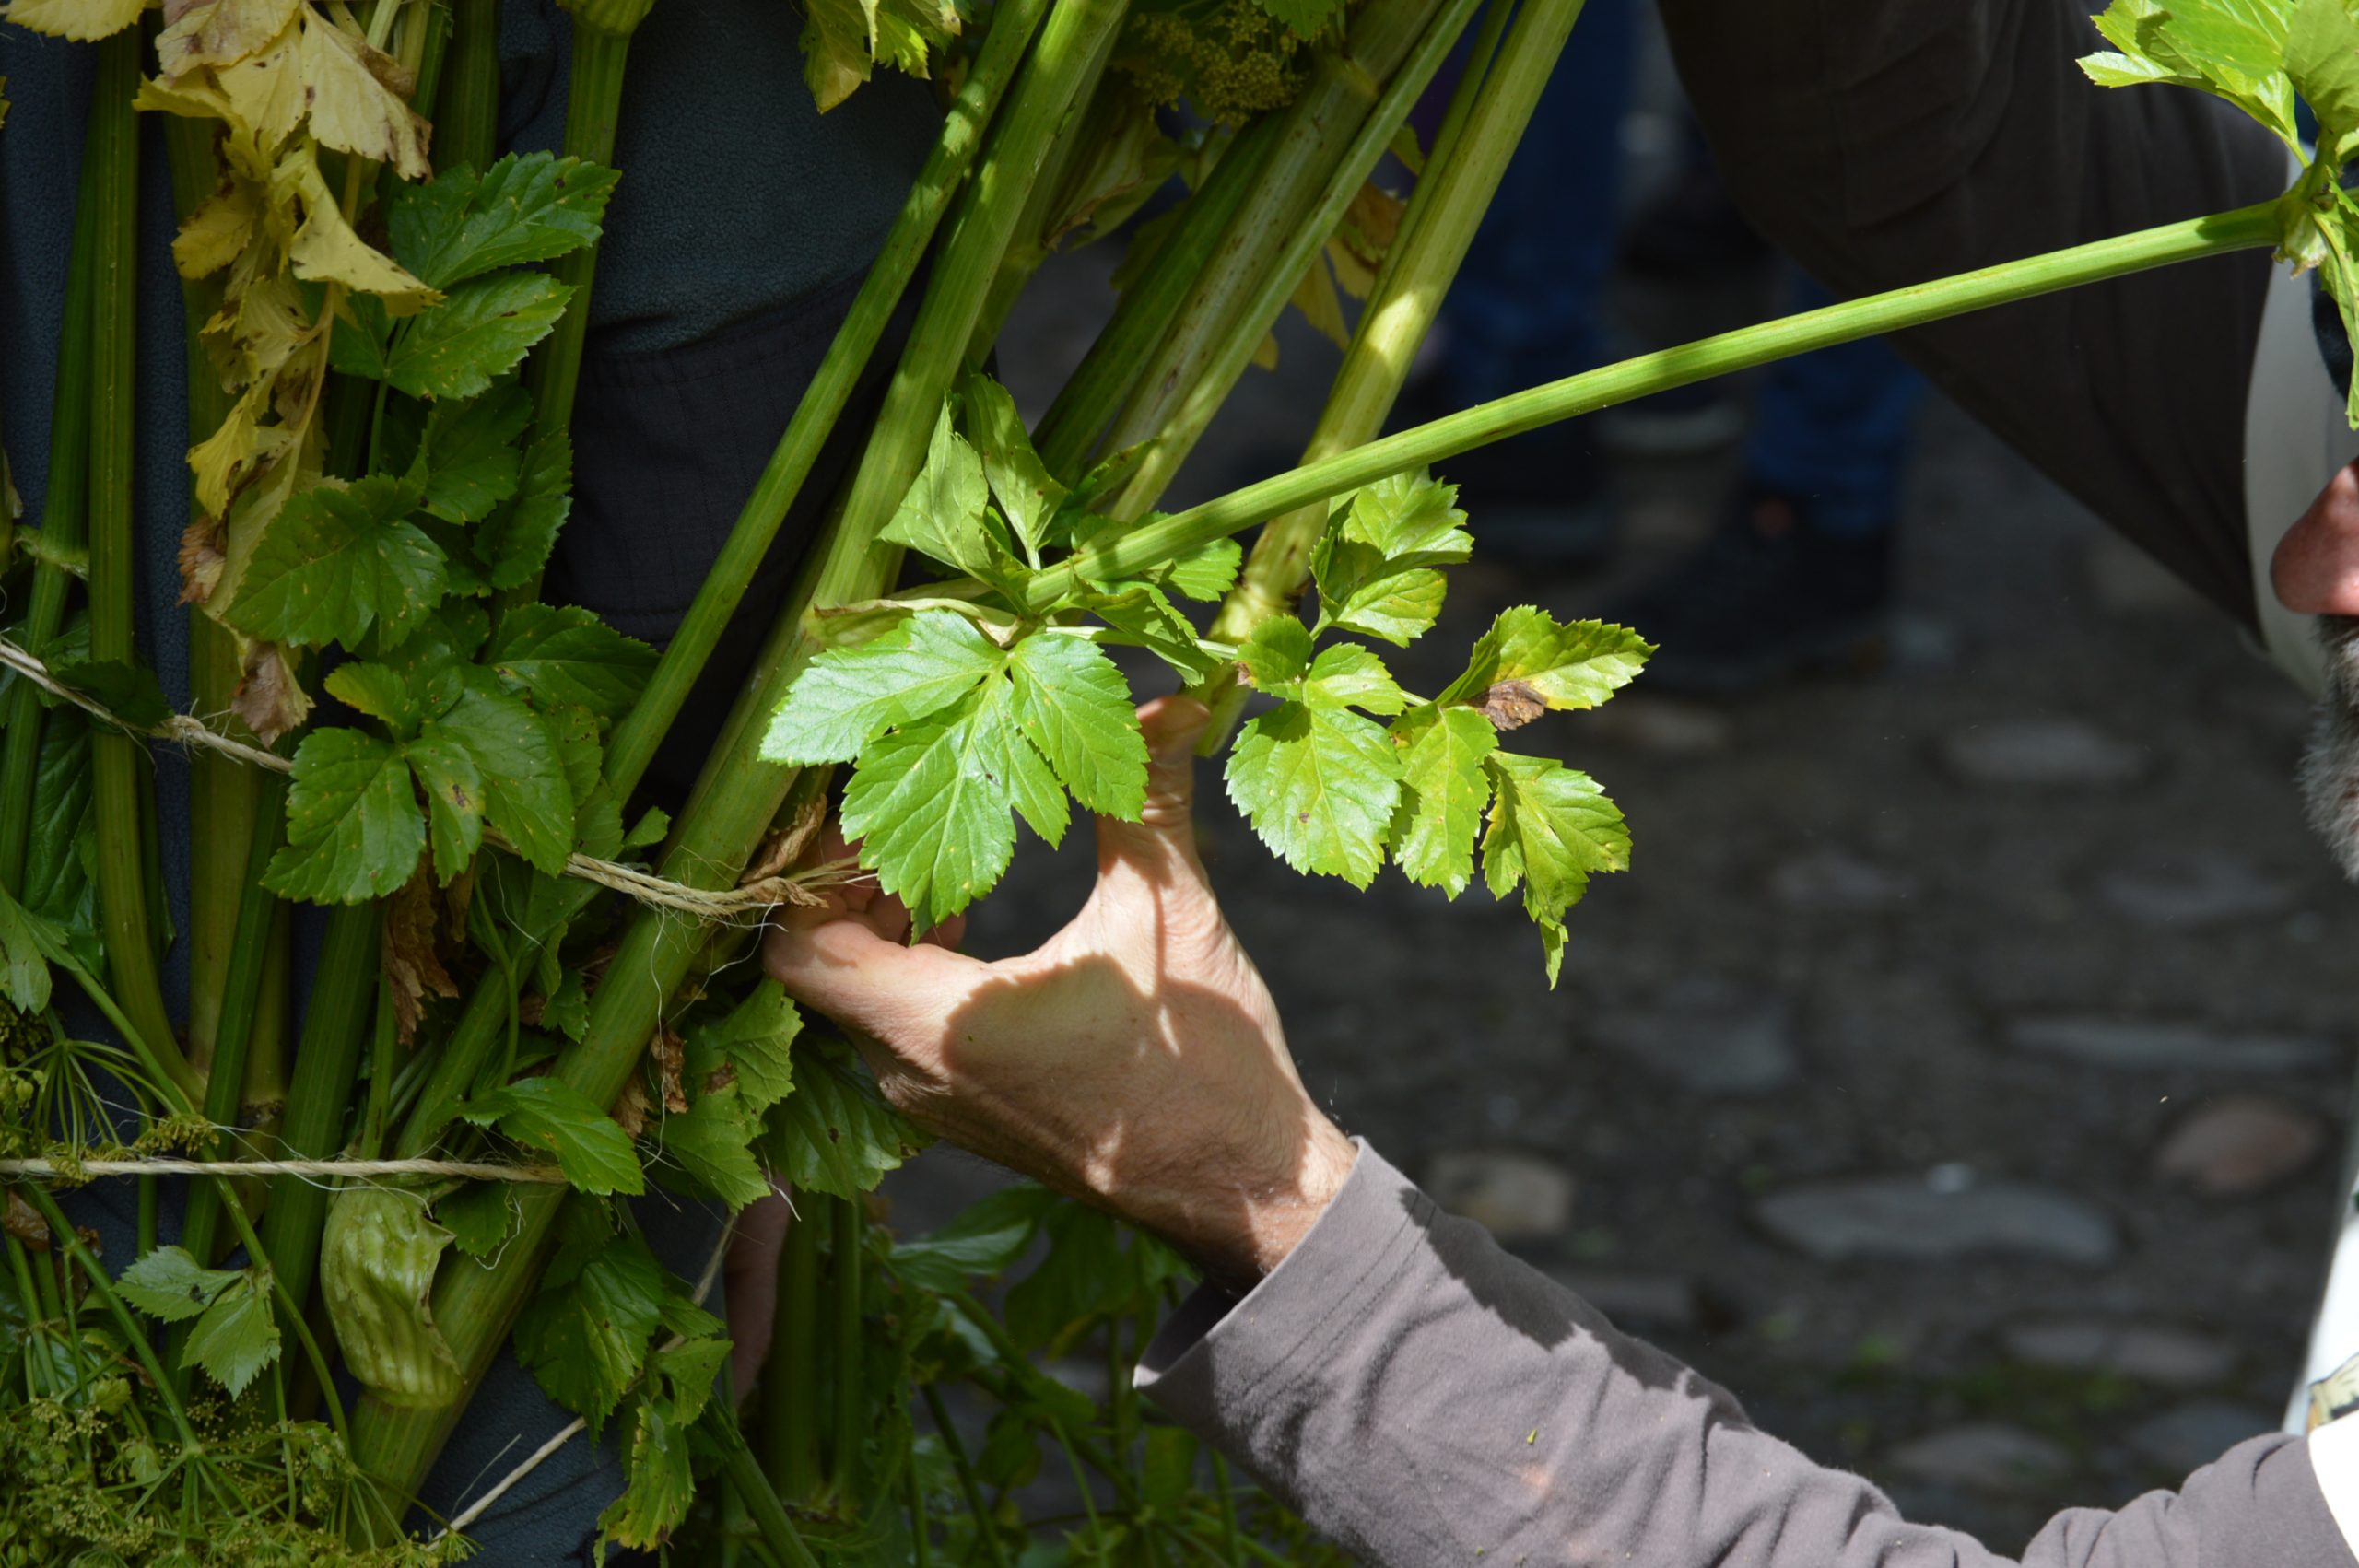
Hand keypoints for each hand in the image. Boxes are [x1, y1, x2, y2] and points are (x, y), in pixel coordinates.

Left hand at [763, 697, 1356, 1286]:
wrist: (1243, 1186)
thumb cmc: (1203, 1062)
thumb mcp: (1169, 911)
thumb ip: (1145, 795)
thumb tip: (1169, 696)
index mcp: (939, 1027)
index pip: (799, 950)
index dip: (810, 875)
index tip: (862, 812)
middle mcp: (913, 1074)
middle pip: (821, 969)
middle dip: (851, 887)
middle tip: (904, 817)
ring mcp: (936, 1102)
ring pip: (859, 1001)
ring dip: (885, 927)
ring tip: (942, 859)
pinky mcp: (966, 1111)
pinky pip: (898, 1031)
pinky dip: (913, 970)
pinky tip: (973, 921)